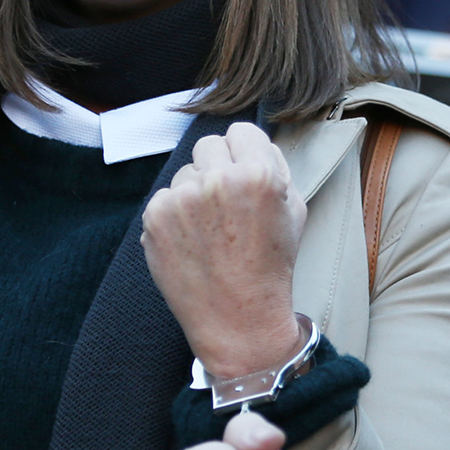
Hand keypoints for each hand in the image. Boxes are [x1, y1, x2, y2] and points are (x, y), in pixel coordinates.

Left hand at [143, 121, 305, 378]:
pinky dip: (175, 217)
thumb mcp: (294, 211)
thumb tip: (251, 143)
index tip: (244, 171)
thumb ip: (275, 168)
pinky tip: (191, 242)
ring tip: (210, 231)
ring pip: (184, 174)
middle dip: (217, 167)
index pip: (241, 131)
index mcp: (258, 174)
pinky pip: (165, 198)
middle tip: (226, 202)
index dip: (245, 152)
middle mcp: (217, 181)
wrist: (238, 318)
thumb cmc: (270, 266)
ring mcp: (181, 199)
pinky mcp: (155, 218)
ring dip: (194, 193)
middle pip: (208, 144)